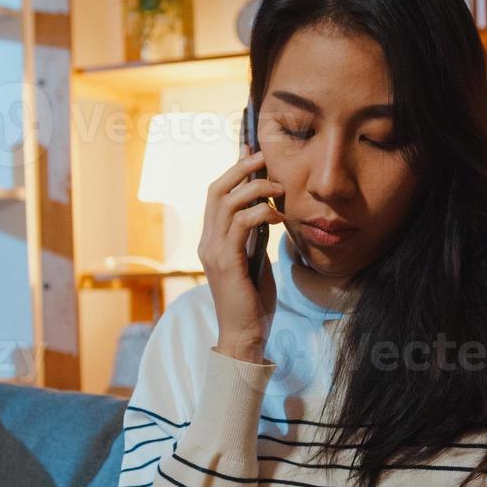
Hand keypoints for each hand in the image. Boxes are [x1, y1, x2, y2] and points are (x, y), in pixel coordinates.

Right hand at [200, 148, 284, 362]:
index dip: (232, 170)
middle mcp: (207, 242)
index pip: (216, 195)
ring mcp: (213, 251)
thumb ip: (253, 237)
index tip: (251, 152)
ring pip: (228, 202)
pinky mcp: (226, 262)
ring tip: (278, 188)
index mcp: (211, 240)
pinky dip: (260, 213)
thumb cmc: (252, 301)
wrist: (244, 334)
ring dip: (255, 188)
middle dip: (240, 168)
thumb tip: (265, 212)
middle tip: (263, 157)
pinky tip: (278, 216)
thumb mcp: (254, 260)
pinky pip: (240, 224)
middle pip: (216, 190)